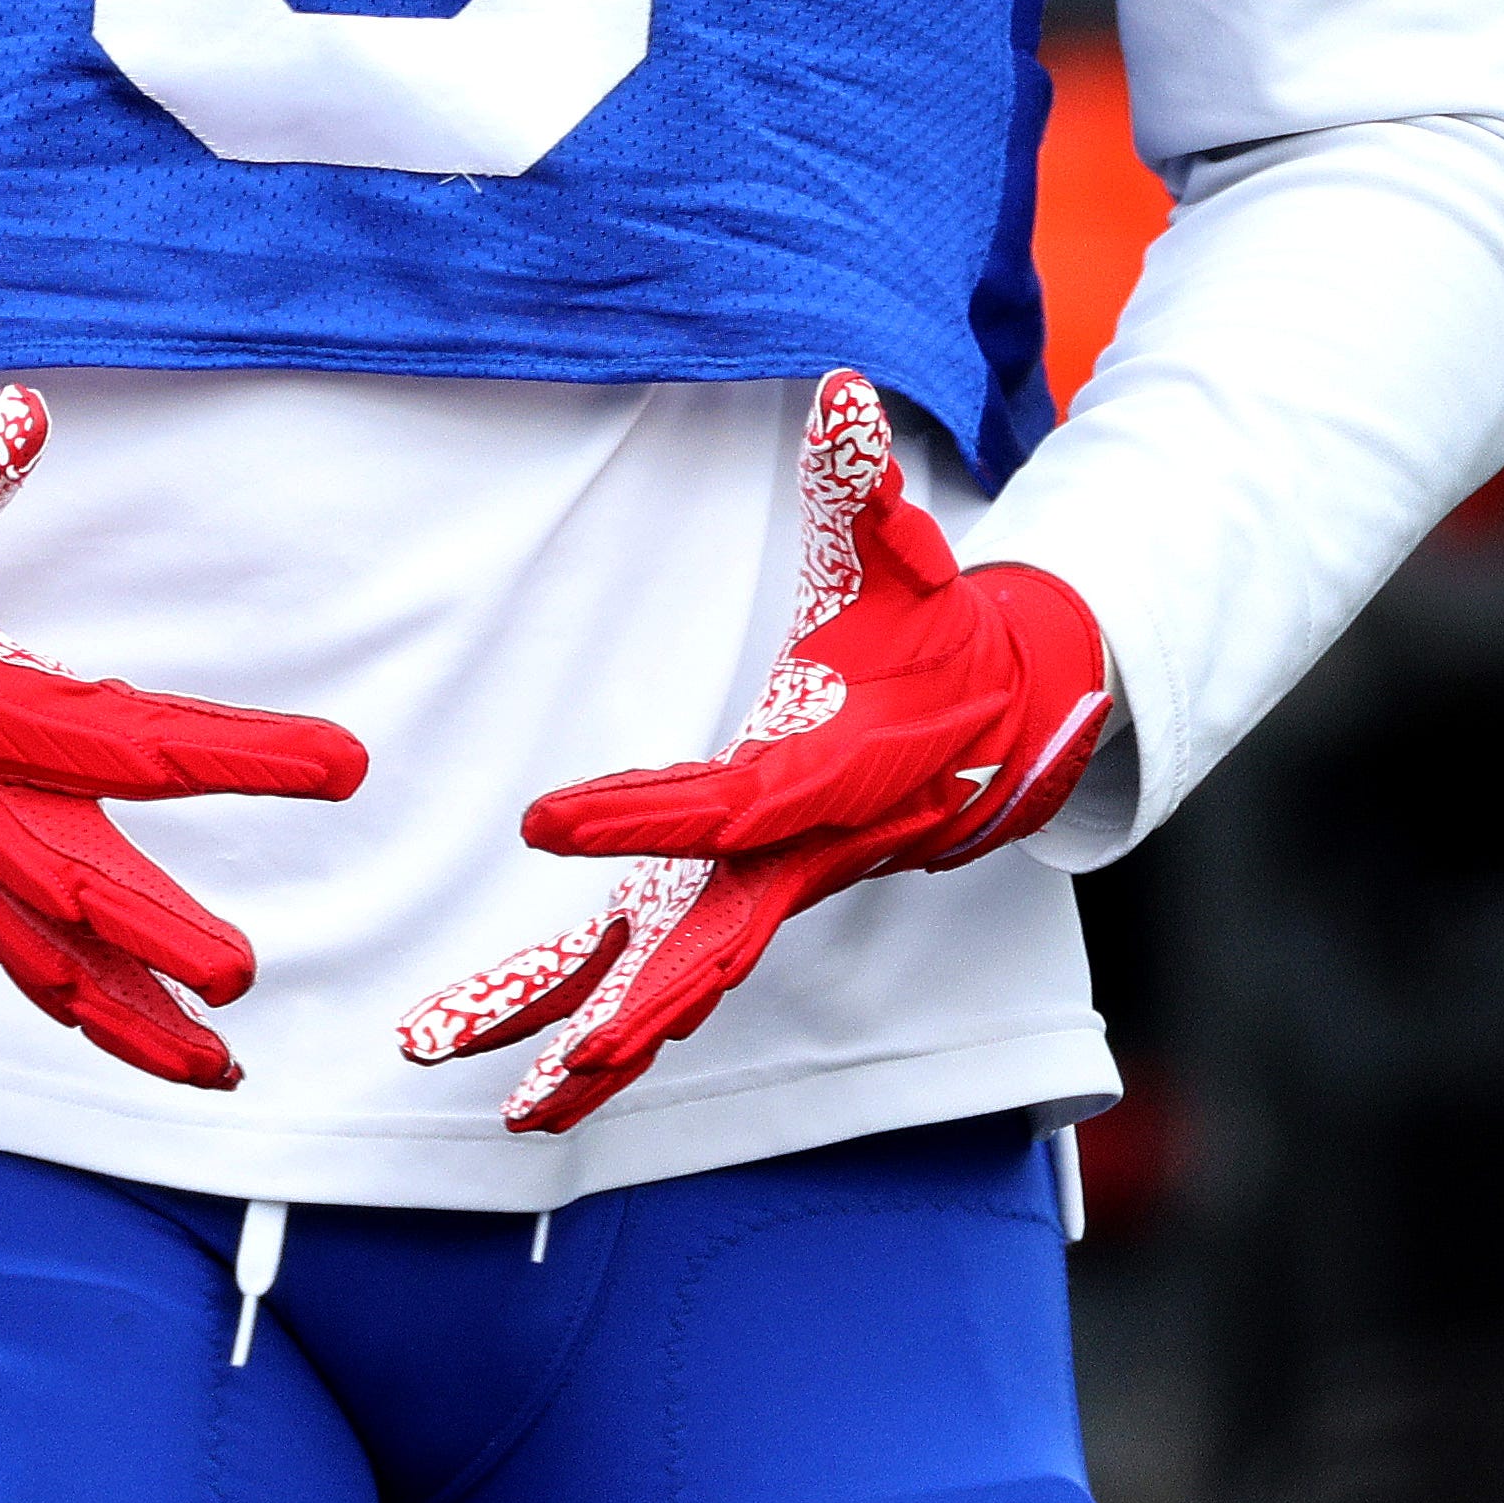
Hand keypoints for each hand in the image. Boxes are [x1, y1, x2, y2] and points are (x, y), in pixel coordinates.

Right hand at [0, 385, 367, 1088]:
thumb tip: (16, 414)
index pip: (109, 737)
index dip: (225, 754)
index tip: (332, 761)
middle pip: (64, 878)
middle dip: (151, 932)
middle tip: (243, 971)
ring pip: (39, 955)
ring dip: (125, 1015)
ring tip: (220, 1068)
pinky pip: (16, 964)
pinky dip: (83, 1012)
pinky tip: (156, 1048)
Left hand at [395, 371, 1111, 1135]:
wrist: (997, 721)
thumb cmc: (934, 630)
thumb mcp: (907, 554)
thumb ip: (865, 487)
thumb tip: (842, 393)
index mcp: (821, 776)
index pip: (723, 807)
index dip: (640, 814)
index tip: (542, 817)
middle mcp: (791, 858)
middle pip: (695, 946)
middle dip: (610, 1003)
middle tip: (520, 1054)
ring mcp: (766, 895)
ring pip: (673, 989)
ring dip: (592, 1051)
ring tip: (506, 1109)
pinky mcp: (744, 906)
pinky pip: (671, 984)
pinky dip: (613, 1043)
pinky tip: (539, 1099)